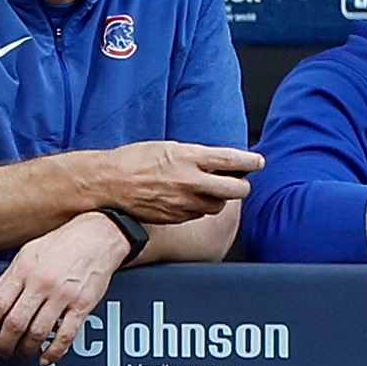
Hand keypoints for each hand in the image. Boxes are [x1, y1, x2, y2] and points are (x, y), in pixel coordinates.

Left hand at [0, 212, 128, 364]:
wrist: (98, 235)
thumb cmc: (63, 243)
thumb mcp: (26, 254)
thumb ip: (6, 280)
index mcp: (25, 270)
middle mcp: (42, 283)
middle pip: (15, 323)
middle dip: (5, 343)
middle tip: (3, 349)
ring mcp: (62, 295)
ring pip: (37, 332)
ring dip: (27, 349)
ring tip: (23, 353)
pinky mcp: (82, 306)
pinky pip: (66, 335)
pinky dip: (54, 352)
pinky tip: (46, 357)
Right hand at [76, 140, 259, 225]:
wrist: (108, 184)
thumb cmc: (133, 161)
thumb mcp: (167, 147)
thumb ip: (195, 156)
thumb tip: (217, 162)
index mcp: (189, 158)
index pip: (232, 161)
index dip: (251, 162)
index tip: (258, 162)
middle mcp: (190, 182)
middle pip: (235, 190)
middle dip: (241, 185)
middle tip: (239, 181)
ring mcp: (183, 203)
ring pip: (218, 205)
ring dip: (219, 198)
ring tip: (208, 189)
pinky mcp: (176, 217)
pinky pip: (199, 214)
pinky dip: (200, 207)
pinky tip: (189, 199)